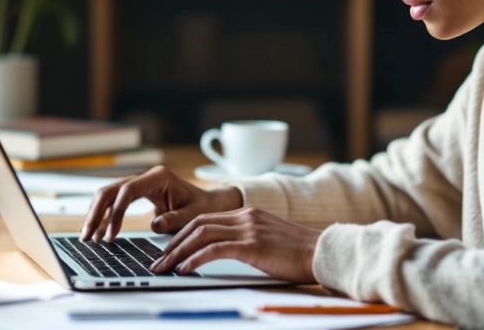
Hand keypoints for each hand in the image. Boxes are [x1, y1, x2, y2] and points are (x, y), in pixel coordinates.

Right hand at [80, 165, 242, 241]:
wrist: (209, 202)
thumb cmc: (203, 207)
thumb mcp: (194, 215)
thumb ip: (175, 219)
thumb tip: (154, 226)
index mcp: (158, 177)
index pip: (128, 190)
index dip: (117, 211)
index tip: (112, 235)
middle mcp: (145, 177)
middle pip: (111, 190)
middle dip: (96, 212)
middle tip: (87, 235)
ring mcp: (139, 184)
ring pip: (108, 195)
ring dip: (96, 215)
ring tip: (88, 238)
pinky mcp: (136, 193)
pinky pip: (114, 203)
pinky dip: (105, 218)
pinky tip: (99, 234)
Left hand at [150, 206, 319, 283]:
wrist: (325, 253)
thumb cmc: (300, 254)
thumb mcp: (268, 241)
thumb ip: (247, 240)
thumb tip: (225, 253)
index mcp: (247, 214)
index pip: (204, 220)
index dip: (182, 234)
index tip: (168, 250)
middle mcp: (244, 216)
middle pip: (197, 225)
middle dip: (173, 244)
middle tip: (158, 261)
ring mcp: (248, 229)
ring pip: (201, 235)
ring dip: (177, 252)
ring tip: (163, 267)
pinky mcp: (252, 245)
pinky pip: (215, 250)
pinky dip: (195, 259)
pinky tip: (184, 269)